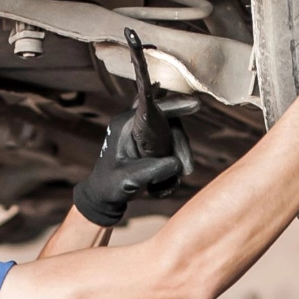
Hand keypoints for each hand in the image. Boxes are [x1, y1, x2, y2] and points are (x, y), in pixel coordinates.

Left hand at [73, 96, 198, 226]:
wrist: (104, 194)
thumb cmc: (111, 185)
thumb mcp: (130, 179)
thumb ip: (153, 170)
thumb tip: (178, 164)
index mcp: (125, 124)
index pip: (152, 107)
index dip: (174, 105)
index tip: (194, 104)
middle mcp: (134, 122)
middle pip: (168, 120)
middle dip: (181, 142)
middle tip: (187, 167)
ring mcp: (142, 130)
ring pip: (171, 131)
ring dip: (180, 151)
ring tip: (181, 175)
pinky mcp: (148, 140)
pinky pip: (169, 139)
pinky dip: (175, 154)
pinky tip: (173, 174)